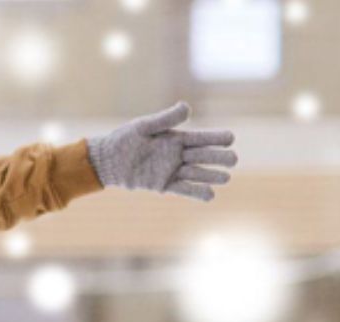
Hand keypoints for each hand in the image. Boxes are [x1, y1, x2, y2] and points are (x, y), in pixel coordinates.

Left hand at [87, 103, 236, 201]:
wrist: (106, 161)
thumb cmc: (124, 140)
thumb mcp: (144, 127)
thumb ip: (165, 119)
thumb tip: (187, 107)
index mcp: (176, 138)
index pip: (202, 138)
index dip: (217, 138)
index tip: (230, 138)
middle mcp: (178, 155)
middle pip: (204, 156)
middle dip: (219, 158)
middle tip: (233, 160)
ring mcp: (172, 170)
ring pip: (197, 174)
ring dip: (211, 176)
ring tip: (225, 178)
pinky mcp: (163, 185)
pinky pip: (184, 189)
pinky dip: (197, 192)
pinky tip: (210, 195)